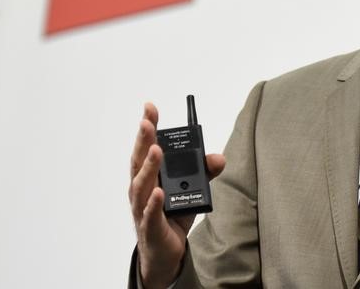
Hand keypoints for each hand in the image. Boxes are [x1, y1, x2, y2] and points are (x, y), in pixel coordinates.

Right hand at [129, 103, 225, 288]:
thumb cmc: (171, 217)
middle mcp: (142, 189)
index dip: (148, 127)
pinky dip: (154, 204)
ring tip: (156, 150)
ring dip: (149, 168)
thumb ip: (204, 173)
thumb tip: (219, 158)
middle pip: (139, 162)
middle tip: (147, 122)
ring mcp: (142, 209)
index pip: (146, 147)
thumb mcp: (191, 191)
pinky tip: (160, 193)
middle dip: (143, 141)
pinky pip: (150, 215)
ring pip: (142, 186)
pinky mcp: (150, 228)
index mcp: (150, 176)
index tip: (149, 106)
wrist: (165, 253)